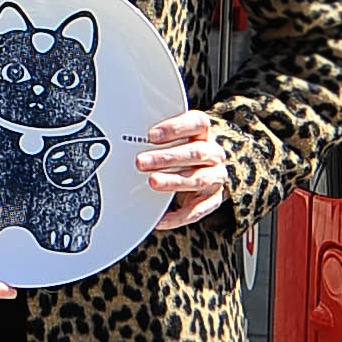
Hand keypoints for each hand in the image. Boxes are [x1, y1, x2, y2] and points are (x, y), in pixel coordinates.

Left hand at [137, 109, 231, 230]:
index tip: (151, 135)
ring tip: (152, 182)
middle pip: (196, 152)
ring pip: (198, 179)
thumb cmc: (179, 151)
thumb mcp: (171, 140)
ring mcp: (215, 177)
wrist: (202, 172)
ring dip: (173, 181)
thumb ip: (156, 139)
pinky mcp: (212, 200)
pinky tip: (160, 218)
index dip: (175, 127)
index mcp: (203, 133)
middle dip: (166, 158)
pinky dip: (177, 216)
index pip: (197, 123)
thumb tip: (125, 140)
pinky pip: (196, 210)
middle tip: (141, 162)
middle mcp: (213, 154)